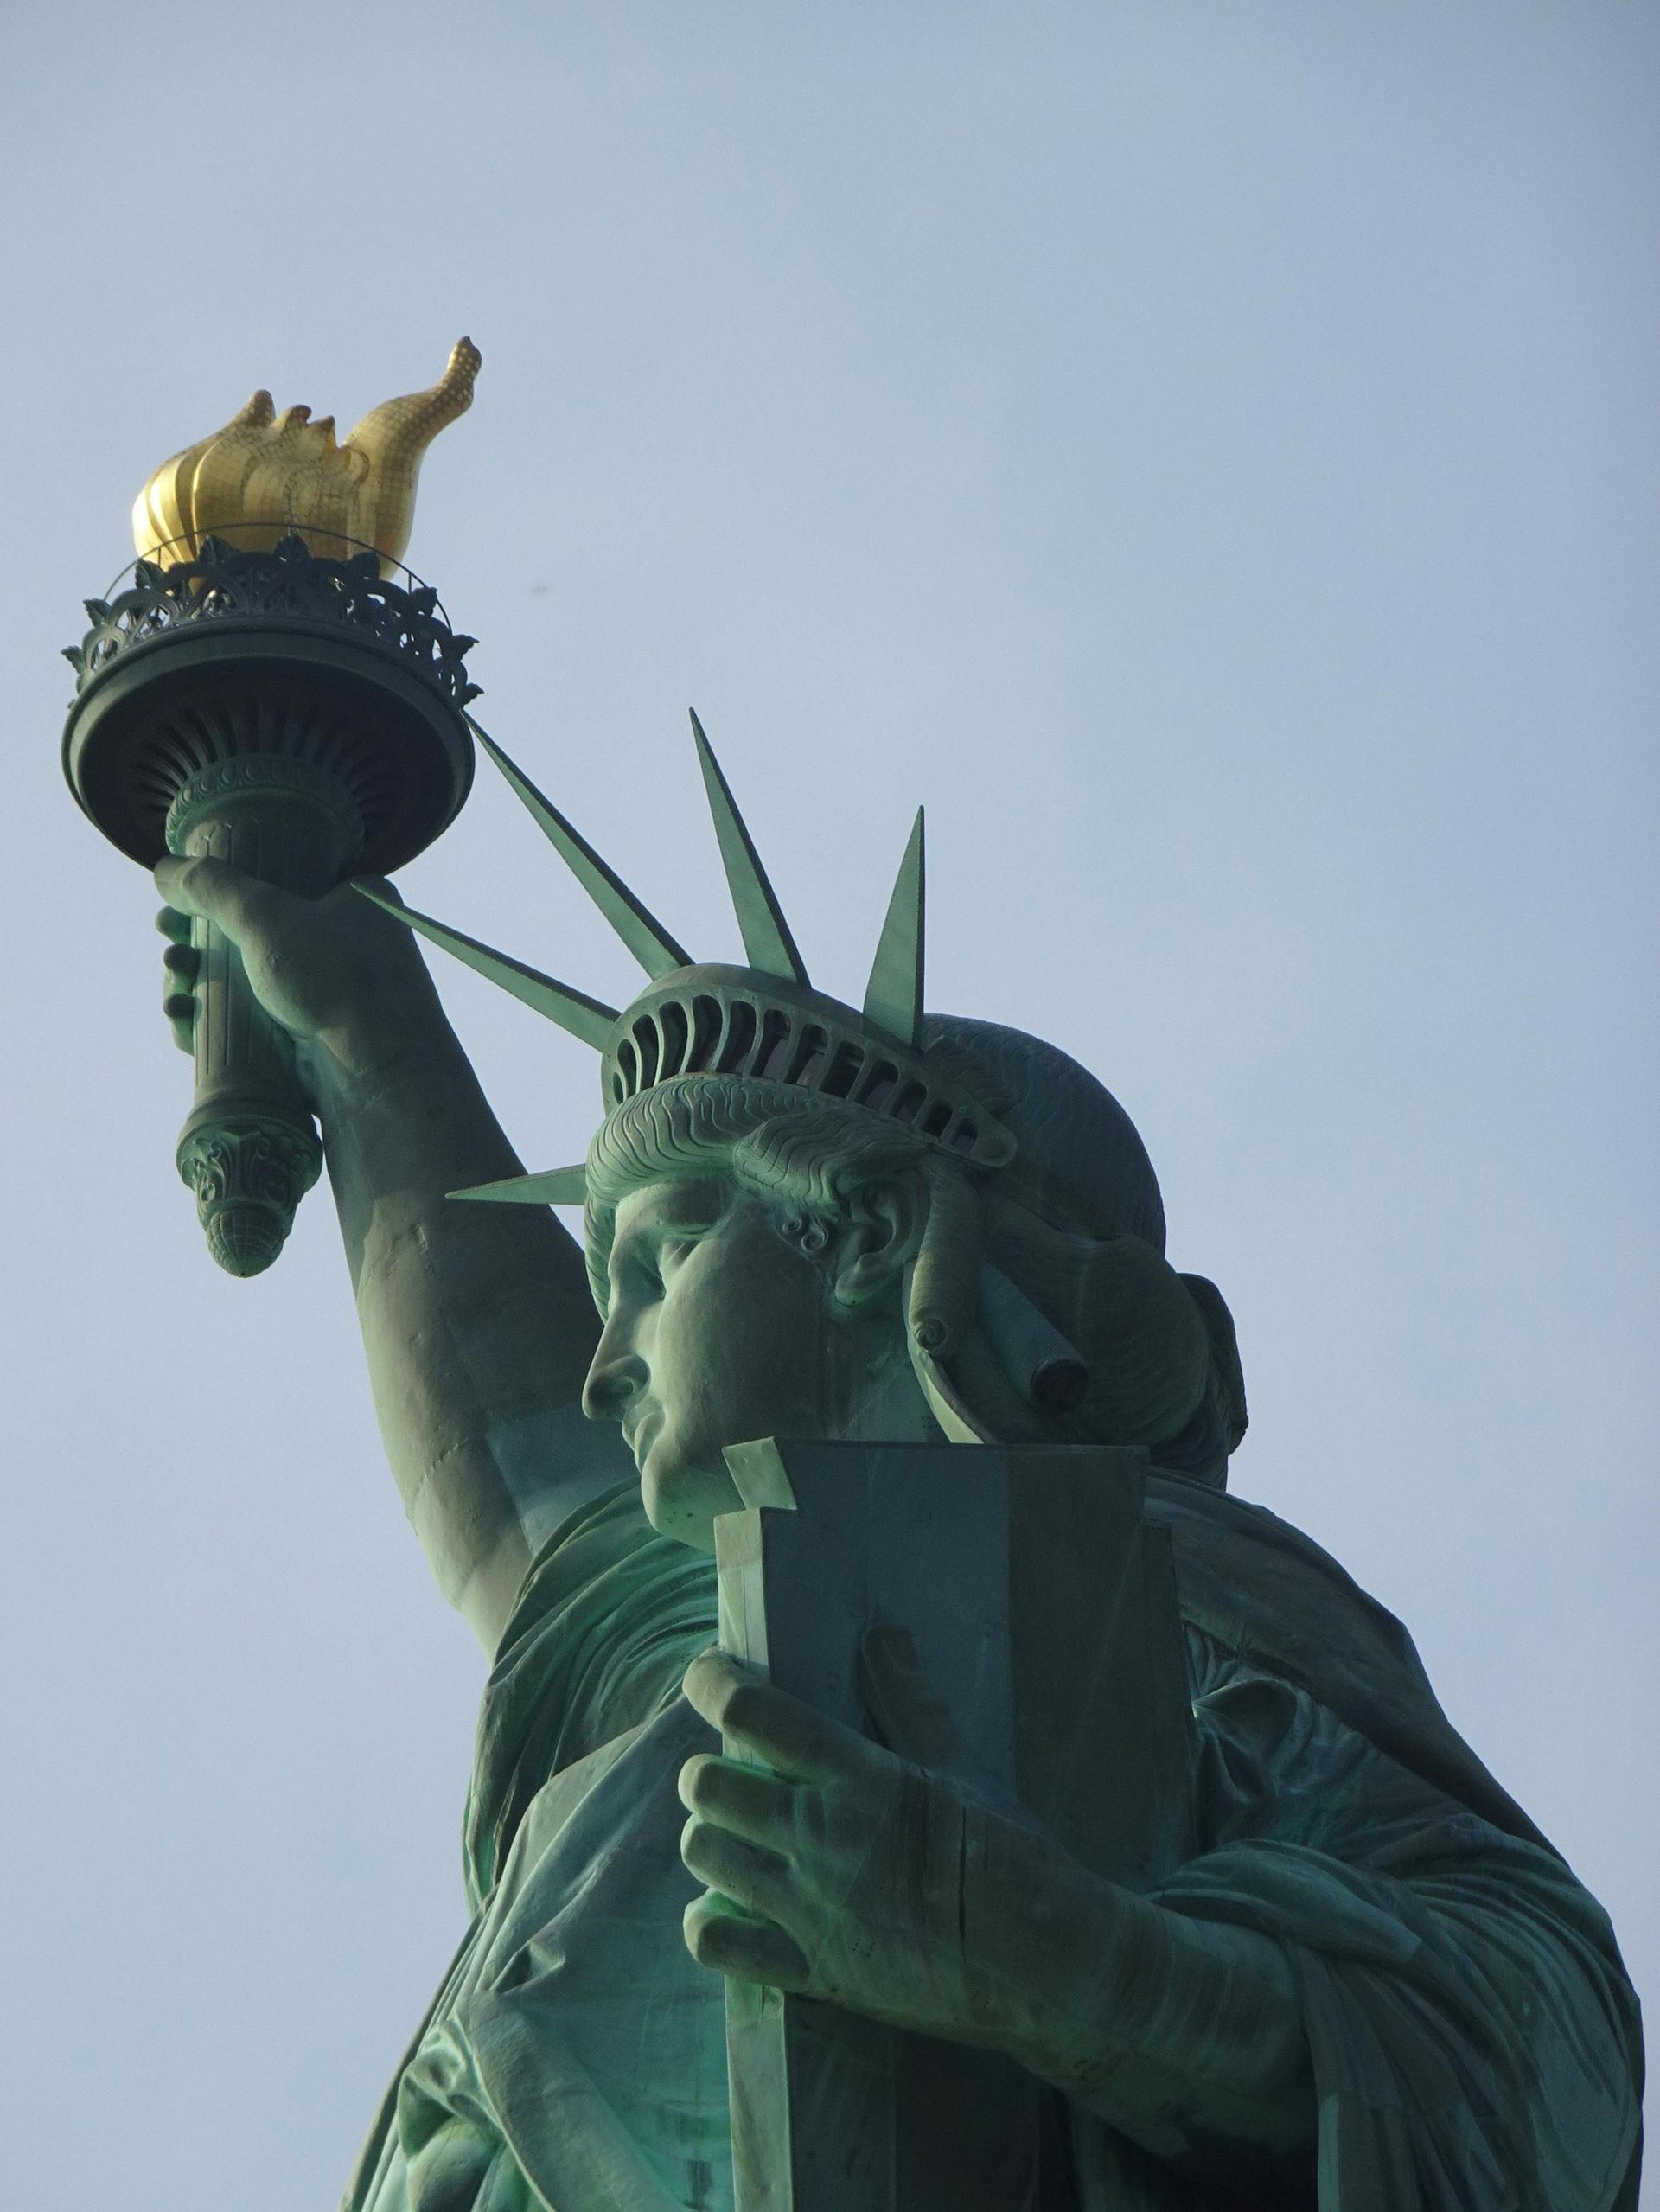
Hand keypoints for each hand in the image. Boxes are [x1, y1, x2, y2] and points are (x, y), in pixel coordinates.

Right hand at [153, 857, 447, 1094]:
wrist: (381, 1075)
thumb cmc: (338, 982)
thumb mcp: (270, 918)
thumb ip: (214, 888)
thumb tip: (164, 869)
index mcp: (355, 900)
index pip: (278, 885)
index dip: (223, 896)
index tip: (177, 908)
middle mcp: (347, 945)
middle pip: (253, 938)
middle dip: (199, 948)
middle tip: (170, 954)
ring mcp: (329, 997)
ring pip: (248, 986)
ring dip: (200, 986)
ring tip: (173, 994)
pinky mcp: (312, 1042)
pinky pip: (253, 1027)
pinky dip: (214, 1024)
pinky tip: (181, 1022)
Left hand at [677, 1633, 1082, 2058]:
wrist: (1049, 1966)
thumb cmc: (1011, 1855)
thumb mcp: (963, 1767)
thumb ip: (910, 1700)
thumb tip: (883, 1634)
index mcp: (861, 1780)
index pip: (753, 1713)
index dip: (712, 1683)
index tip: (710, 1675)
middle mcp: (823, 1840)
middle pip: (707, 1785)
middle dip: (708, 1769)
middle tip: (735, 1770)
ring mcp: (812, 1911)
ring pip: (703, 1854)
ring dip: (709, 1834)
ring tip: (737, 1832)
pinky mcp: (813, 1973)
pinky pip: (717, 1944)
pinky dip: (708, 1919)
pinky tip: (730, 1903)